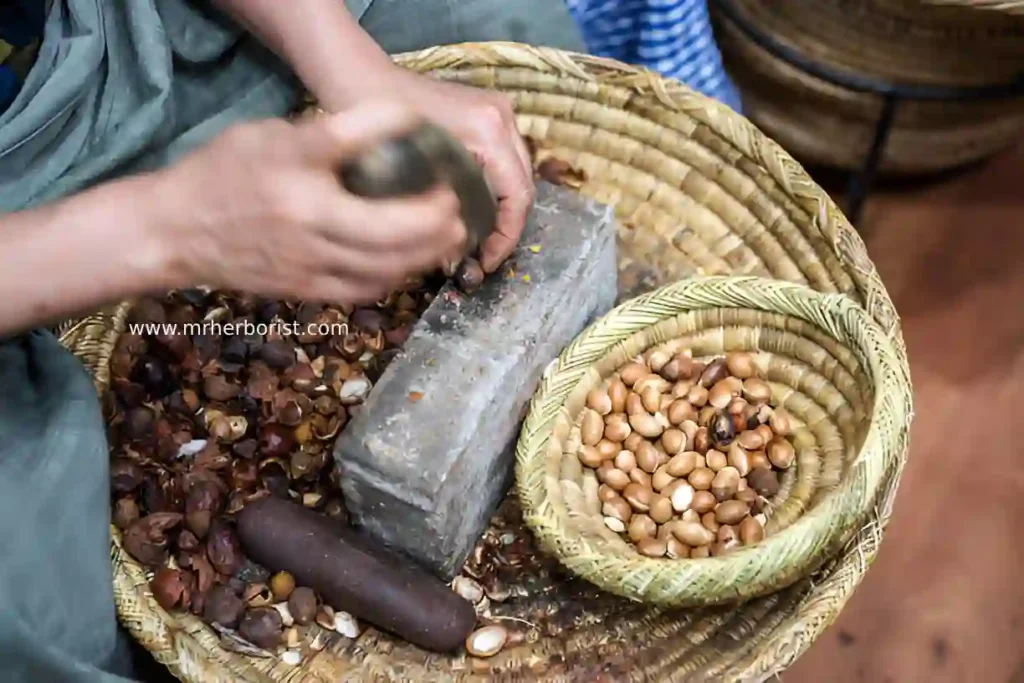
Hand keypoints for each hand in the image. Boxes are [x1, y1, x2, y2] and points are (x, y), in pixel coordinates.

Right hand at [149, 101, 465, 303]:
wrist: (177, 233)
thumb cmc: (224, 175)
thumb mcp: (268, 137)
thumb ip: (326, 134)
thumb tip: (390, 127)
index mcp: (291, 173)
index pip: (346, 141)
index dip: (390, 125)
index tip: (419, 124)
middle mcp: (304, 221)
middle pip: (387, 229)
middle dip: (435, 221)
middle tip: (456, 206)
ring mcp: (308, 263)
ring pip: (384, 268)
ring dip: (426, 254)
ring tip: (448, 235)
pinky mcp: (308, 290)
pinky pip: (365, 290)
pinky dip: (396, 276)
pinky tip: (410, 262)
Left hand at [368, 69, 534, 272]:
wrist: (361, 75)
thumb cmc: (375, 122)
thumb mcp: (404, 173)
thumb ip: (435, 214)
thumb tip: (451, 258)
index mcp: (488, 130)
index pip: (518, 196)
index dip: (505, 238)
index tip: (484, 264)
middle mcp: (503, 118)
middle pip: (523, 187)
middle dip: (506, 229)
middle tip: (480, 259)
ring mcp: (500, 113)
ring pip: (516, 176)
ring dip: (502, 211)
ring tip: (477, 240)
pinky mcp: (490, 115)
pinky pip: (504, 162)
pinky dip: (494, 190)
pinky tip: (471, 211)